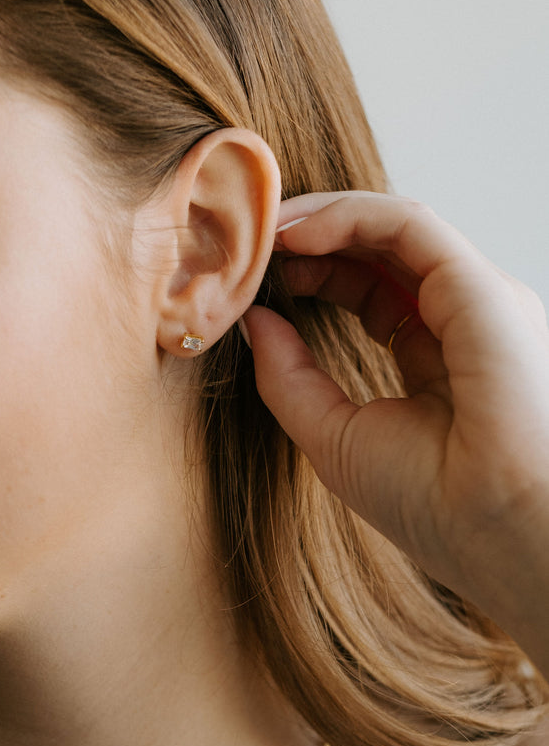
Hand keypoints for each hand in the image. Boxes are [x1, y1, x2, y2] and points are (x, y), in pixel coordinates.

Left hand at [244, 192, 548, 672]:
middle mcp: (463, 319)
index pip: (372, 289)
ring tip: (264, 228)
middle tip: (252, 240)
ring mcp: (475, 298)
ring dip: (322, 217)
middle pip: (381, 251)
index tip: (258, 277)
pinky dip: (346, 215)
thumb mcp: (333, 436)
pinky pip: (407, 224)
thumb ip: (288, 377)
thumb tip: (254, 320)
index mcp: (437, 356)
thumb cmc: (431, 503)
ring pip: (393, 225)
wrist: (494, 530)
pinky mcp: (478, 286)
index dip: (315, 274)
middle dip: (314, 236)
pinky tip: (294, 233)